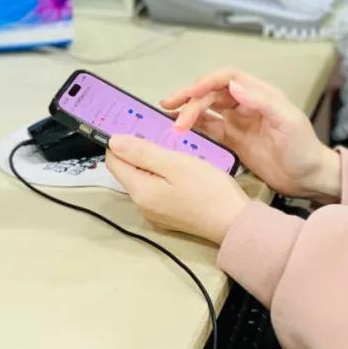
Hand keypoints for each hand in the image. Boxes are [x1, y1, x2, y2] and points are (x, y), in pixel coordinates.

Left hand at [105, 134, 248, 244]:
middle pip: (130, 172)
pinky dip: (165, 177)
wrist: (234, 223)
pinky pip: (158, 191)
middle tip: (163, 135)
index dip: (120, 142)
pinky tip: (184, 172)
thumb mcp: (177, 164)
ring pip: (145, 181)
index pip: (113, 162)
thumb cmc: (207, 189)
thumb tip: (113, 141)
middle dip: (140, 151)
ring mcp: (155, 213)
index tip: (137, 126)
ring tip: (176, 149)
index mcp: (139, 190)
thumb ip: (144, 153)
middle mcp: (141, 204)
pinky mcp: (170, 217)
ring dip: (154, 164)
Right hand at [161, 68, 340, 202]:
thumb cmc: (304, 149)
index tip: (189, 93)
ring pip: (208, 109)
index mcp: (262, 94)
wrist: (309, 178)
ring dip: (189, 111)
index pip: (228, 78)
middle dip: (191, 98)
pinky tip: (181, 130)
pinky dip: (195, 127)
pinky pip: (210, 129)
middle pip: (213, 93)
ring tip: (170, 119)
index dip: (207, 81)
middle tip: (170, 108)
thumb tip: (234, 86)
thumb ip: (262, 102)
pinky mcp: (235, 140)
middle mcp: (248, 104)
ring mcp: (240, 122)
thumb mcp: (288, 122)